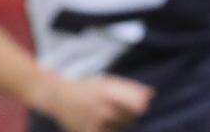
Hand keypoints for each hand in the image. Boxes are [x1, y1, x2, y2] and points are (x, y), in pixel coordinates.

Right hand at [33, 73, 153, 131]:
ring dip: (118, 121)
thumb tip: (151, 94)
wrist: (57, 97)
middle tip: (113, 105)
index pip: (139, 106)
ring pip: (121, 126)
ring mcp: (97, 124)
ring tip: (102, 112)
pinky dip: (107, 128)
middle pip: (132, 118)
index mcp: (109, 94)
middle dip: (129, 112)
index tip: (136, 103)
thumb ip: (130, 87)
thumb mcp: (106, 82)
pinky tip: (97, 121)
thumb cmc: (86, 87)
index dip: (140, 105)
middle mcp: (104, 110)